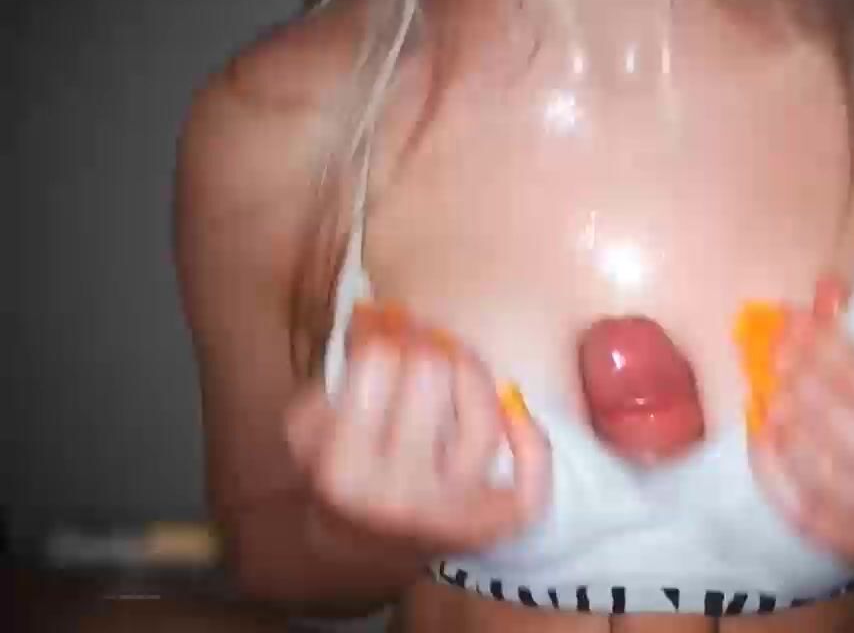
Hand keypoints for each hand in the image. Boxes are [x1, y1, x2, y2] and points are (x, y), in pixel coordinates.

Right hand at [285, 303, 550, 556]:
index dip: (383, 332)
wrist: (364, 550)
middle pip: (432, 373)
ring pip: (484, 414)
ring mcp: (452, 512)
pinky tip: (514, 411)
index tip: (386, 325)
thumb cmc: (345, 469)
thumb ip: (345, 363)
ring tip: (455, 362)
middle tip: (421, 345)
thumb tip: (380, 309)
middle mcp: (397, 495)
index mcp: (343, 468)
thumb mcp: (316, 423)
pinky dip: (531, 438)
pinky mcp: (495, 525)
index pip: (378, 360)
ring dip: (471, 373)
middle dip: (426, 348)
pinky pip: (531, 477)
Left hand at [746, 277, 853, 571]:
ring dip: (785, 416)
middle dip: (802, 374)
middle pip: (843, 418)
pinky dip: (775, 466)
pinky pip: (803, 505)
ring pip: (820, 460)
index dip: (829, 345)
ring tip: (766, 382)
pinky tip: (761, 431)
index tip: (795, 316)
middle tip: (773, 344)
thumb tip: (826, 290)